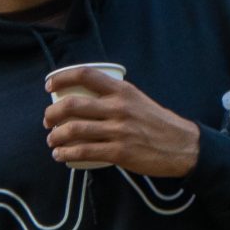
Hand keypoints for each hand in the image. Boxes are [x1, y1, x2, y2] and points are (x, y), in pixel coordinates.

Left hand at [45, 71, 200, 176]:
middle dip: (51, 114)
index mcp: (122, 90)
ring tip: (51, 140)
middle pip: (72, 105)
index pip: (85, 75)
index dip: (62, 78)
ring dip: (55, 136)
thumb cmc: (156, 122)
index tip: (49, 86)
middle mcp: (119, 108)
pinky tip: (60, 155)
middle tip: (47, 121)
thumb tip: (84, 96)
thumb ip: (114, 96)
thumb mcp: (137, 99)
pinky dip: (66, 153)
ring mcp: (119, 131)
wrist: (182, 146)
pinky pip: (84, 152)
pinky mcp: (119, 152)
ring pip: (74, 130)